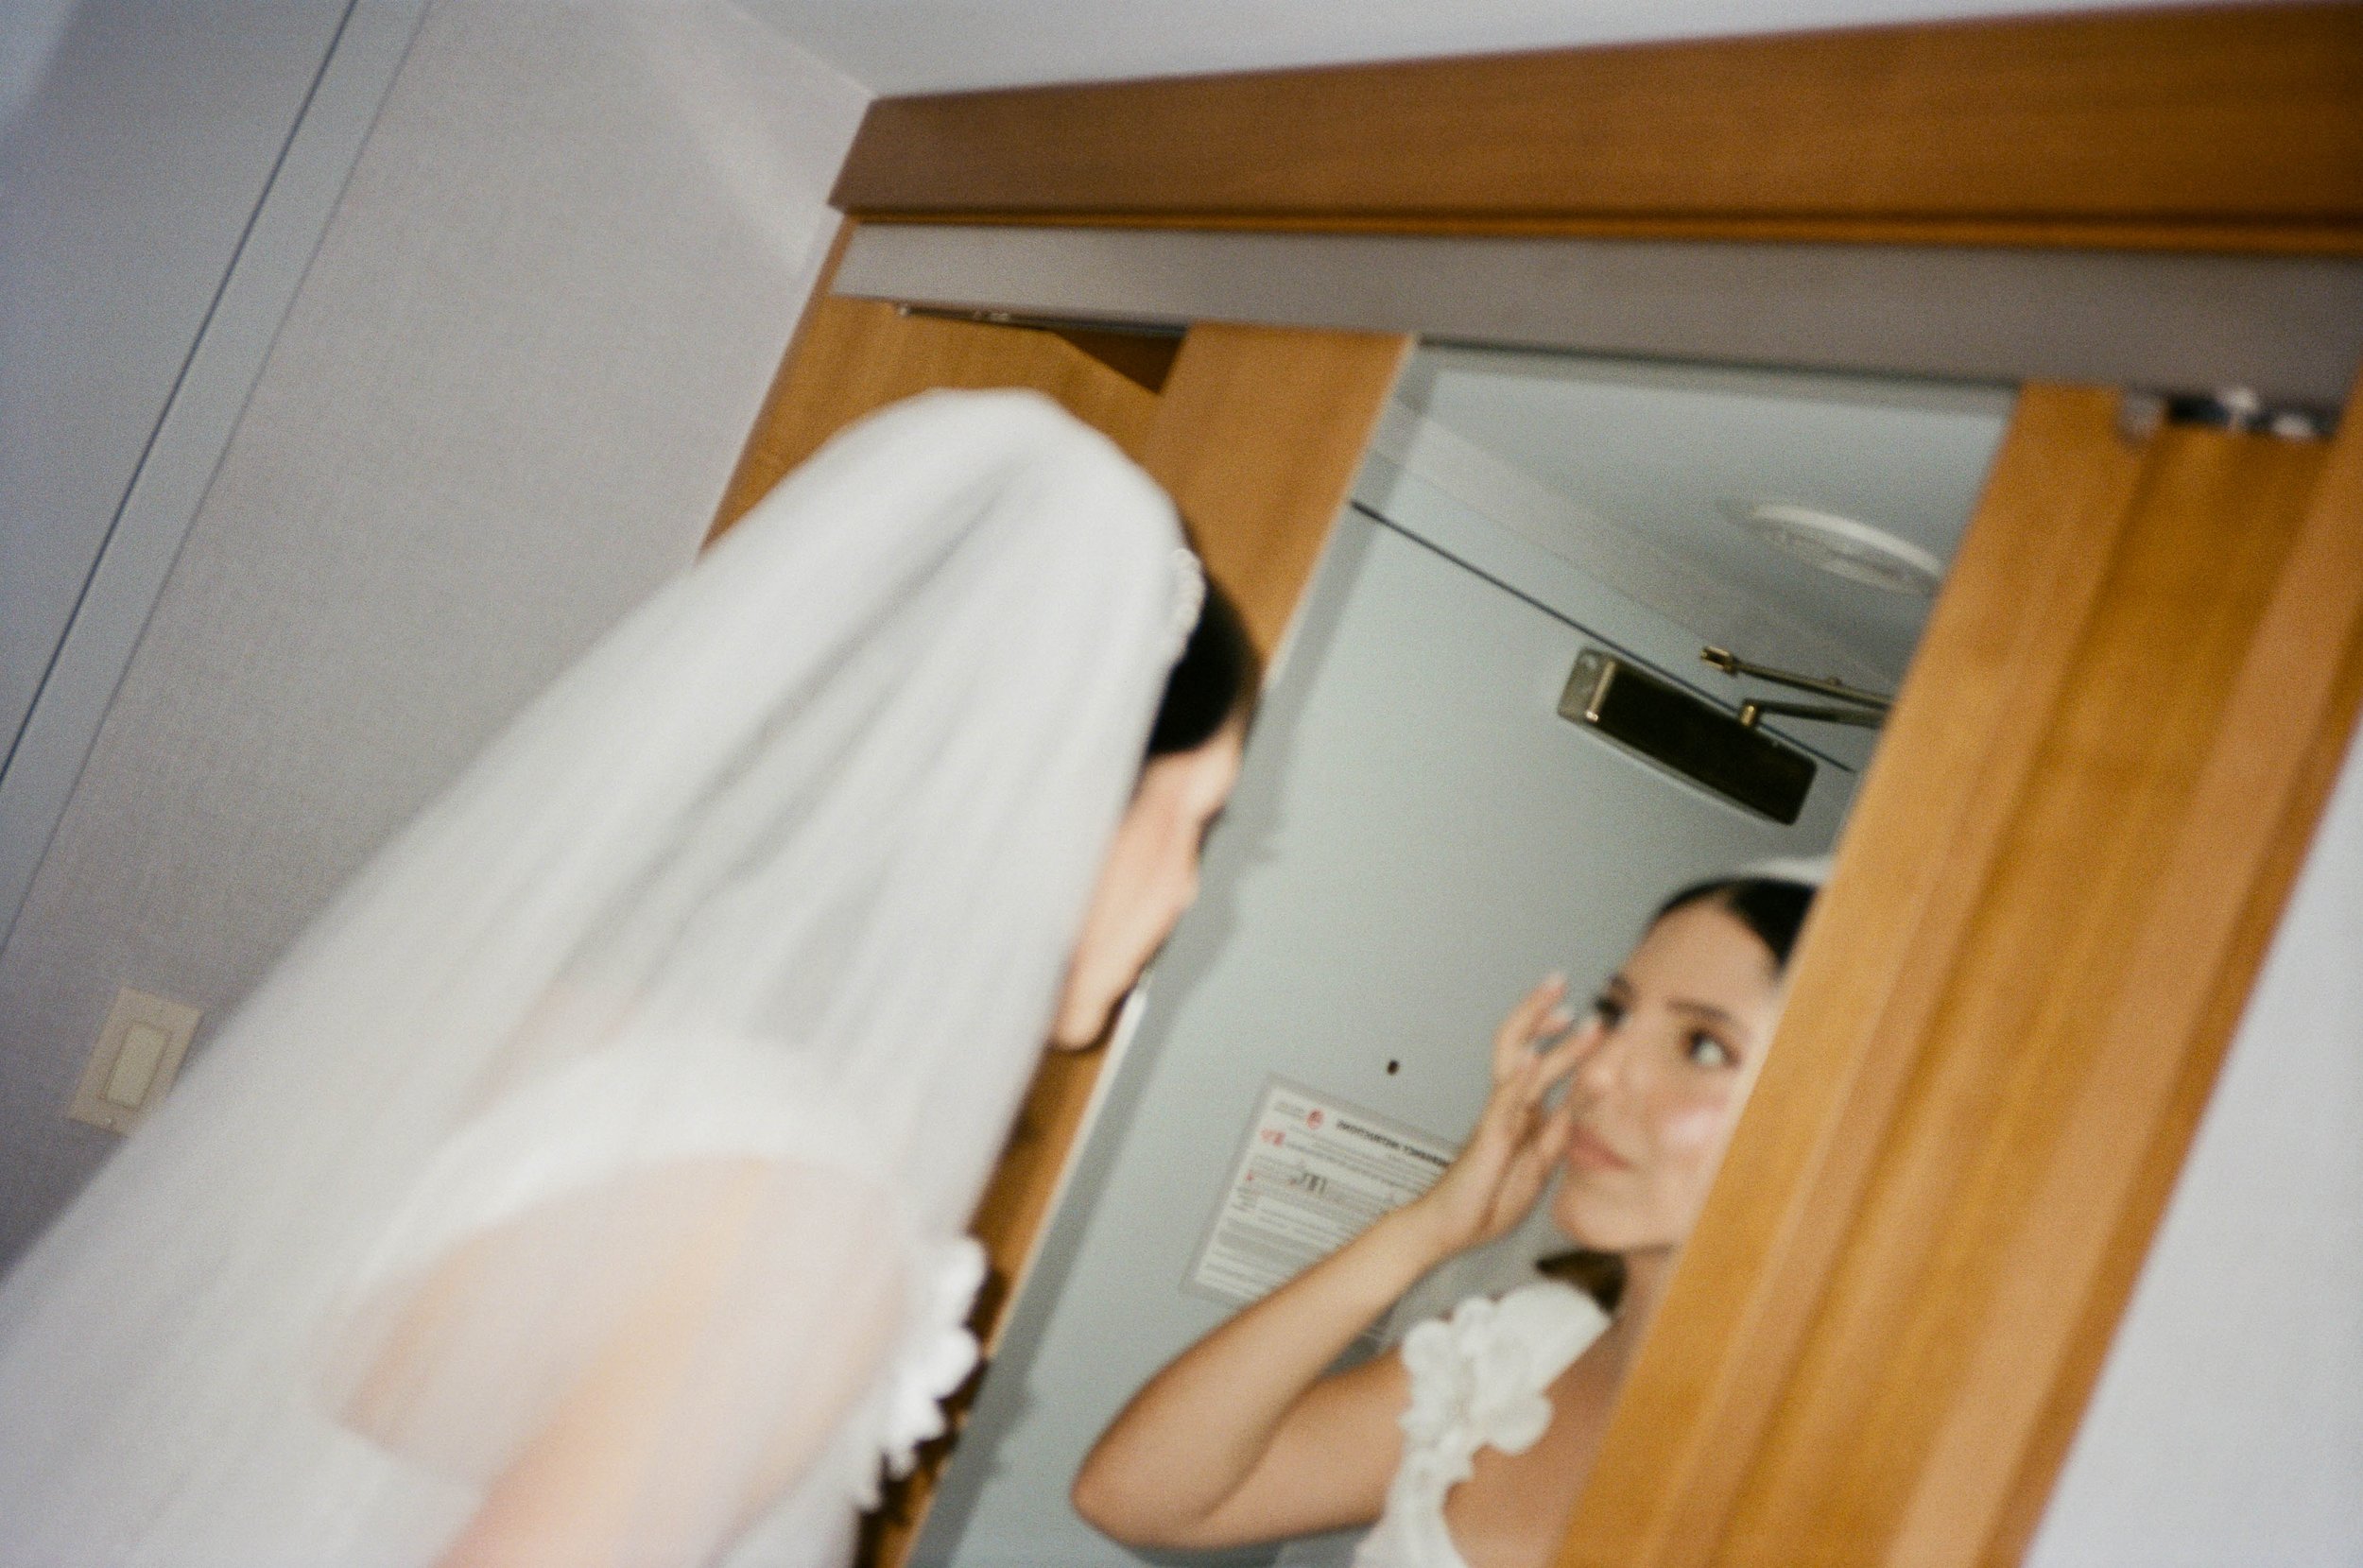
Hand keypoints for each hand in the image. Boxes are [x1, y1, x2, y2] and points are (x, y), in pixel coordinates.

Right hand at [1401, 975, 1592, 1260]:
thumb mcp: (1537, 1167)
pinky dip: (1520, 1076)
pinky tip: (1531, 1056)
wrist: (1445, 1228)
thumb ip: (1557, 1135)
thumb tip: (1580, 1107)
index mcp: (1520, 1114)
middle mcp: (1509, 1108)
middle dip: (1539, 1011)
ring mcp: (1498, 1120)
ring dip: (1547, 1038)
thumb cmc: (1484, 1201)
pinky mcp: (1489, 1138)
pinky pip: (1505, 1102)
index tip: (1590, 1013)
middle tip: (1559, 979)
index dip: (1565, 1037)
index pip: (1544, 1065)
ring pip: (1520, 1066)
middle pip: (1521, 1045)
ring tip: (1568, 1012)